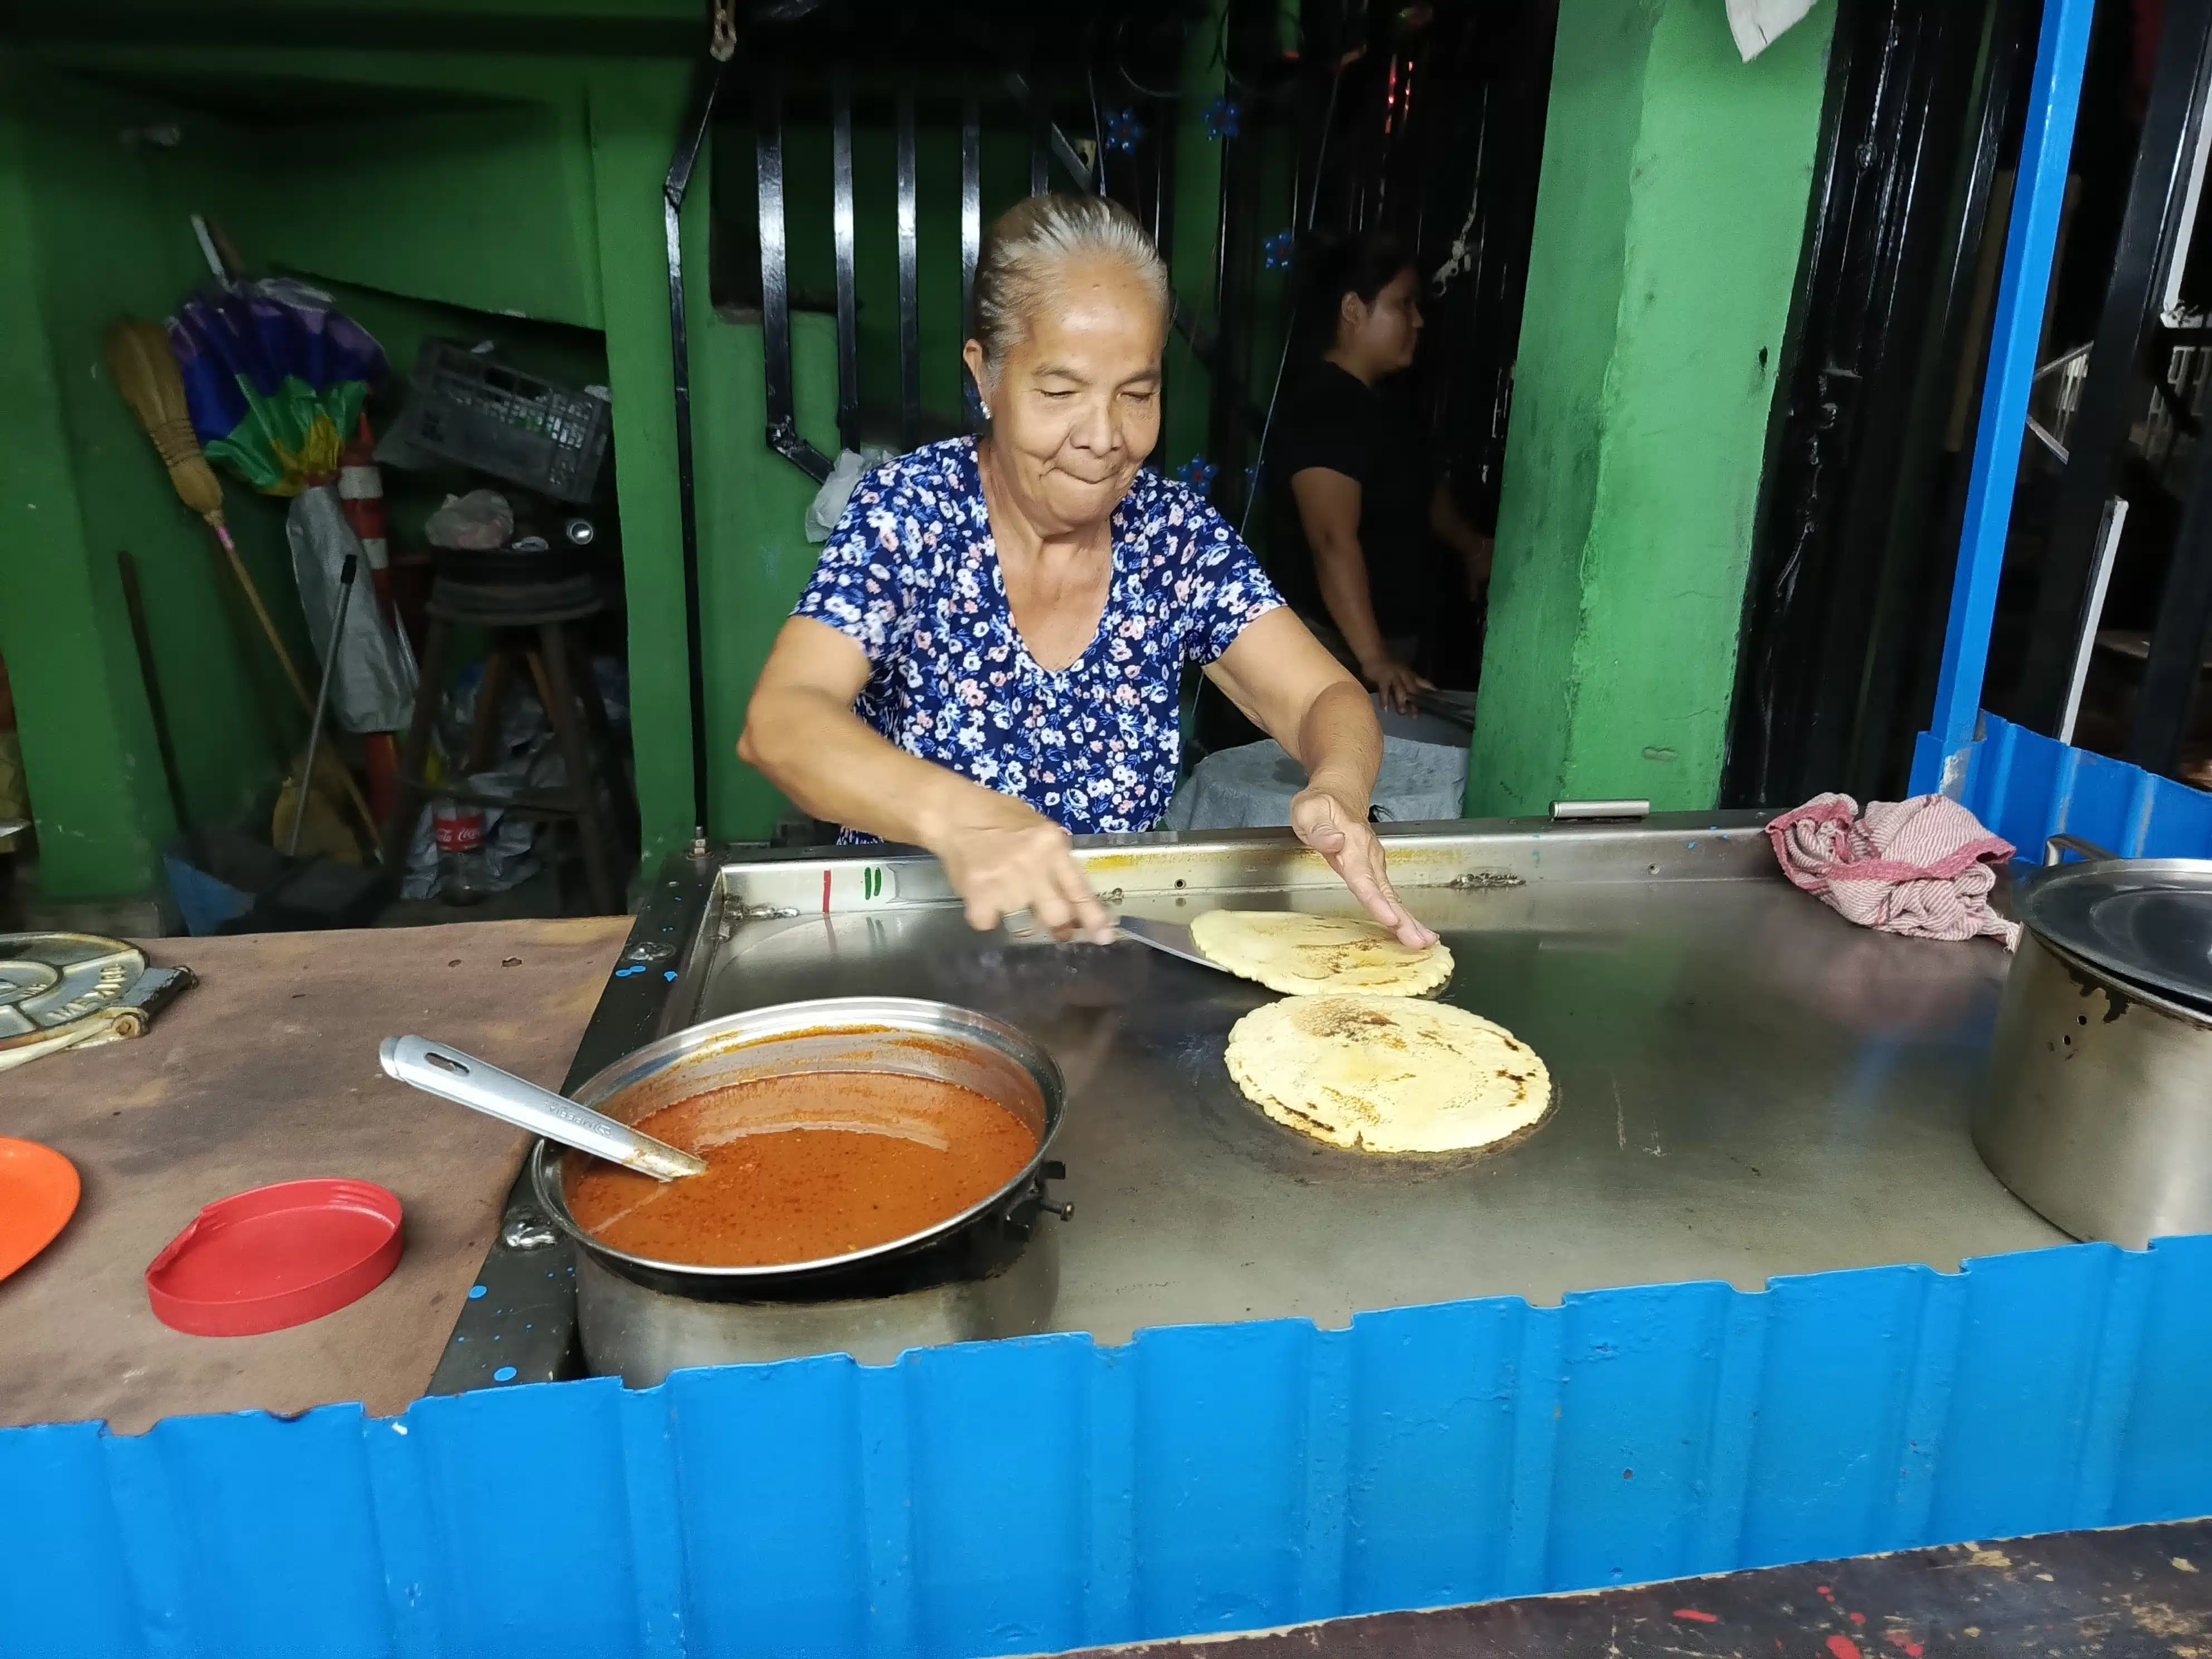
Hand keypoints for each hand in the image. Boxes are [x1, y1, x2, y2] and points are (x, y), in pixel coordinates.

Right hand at [924, 783, 1114, 944]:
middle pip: (1056, 915)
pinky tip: (982, 895)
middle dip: (1059, 926)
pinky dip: (985, 915)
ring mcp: (1005, 882)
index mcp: (1051, 846)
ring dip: (1015, 913)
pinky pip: (989, 922)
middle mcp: (1033, 866)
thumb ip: (1056, 857)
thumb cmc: (997, 816)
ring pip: (1021, 922)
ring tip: (1003, 889)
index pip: (1078, 889)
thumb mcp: (1038, 826)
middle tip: (1058, 929)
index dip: (1093, 917)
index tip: (1104, 936)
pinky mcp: (979, 894)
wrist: (953, 813)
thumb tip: (1072, 892)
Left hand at [1289, 783, 1438, 947]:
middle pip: (1387, 892)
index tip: (1391, 919)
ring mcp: (1376, 864)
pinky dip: (1405, 915)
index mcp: (1352, 845)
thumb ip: (1320, 828)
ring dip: (1409, 920)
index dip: (1377, 901)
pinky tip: (1415, 931)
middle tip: (1419, 942)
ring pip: (1393, 896)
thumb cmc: (1320, 806)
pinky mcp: (1377, 872)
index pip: (1363, 878)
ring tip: (1424, 942)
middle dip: (1403, 919)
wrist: (1339, 793)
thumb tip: (1335, 842)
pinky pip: (1391, 896)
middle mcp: (1369, 856)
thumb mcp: (1309, 811)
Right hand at [1360, 655, 1435, 715]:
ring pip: (1399, 689)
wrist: (1374, 656)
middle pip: (1412, 689)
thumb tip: (1416, 701)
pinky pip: (1384, 689)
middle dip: (1415, 701)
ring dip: (1401, 701)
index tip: (1437, 700)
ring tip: (1402, 712)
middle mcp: (1404, 676)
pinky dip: (1384, 699)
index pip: (1423, 682)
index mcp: (1410, 675)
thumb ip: (1408, 687)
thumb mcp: (1402, 676)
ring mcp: (1393, 676)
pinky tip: (1385, 709)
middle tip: (1416, 715)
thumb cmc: (1389, 668)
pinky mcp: (1382, 678)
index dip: (1430, 690)